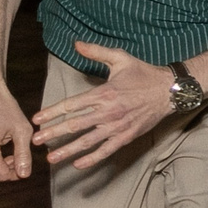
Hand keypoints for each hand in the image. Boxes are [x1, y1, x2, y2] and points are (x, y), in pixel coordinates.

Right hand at [0, 79, 33, 182]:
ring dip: (0, 168)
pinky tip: (4, 151)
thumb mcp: (22, 130)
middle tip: (20, 158)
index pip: (1, 176)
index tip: (26, 162)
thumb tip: (24, 175)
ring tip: (14, 153)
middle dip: (9, 172)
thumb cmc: (5, 107)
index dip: (17, 174)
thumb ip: (24, 154)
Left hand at [30, 42, 172, 169]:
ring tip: (51, 158)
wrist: (171, 91)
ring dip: (68, 150)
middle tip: (36, 141)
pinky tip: (78, 164)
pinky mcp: (127, 136)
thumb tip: (76, 43)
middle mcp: (109, 112)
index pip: (72, 105)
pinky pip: (107, 150)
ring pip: (88, 141)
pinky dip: (92, 158)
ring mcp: (118, 126)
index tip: (36, 120)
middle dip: (53, 134)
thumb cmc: (144, 74)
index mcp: (104, 93)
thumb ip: (96, 51)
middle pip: (75, 125)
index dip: (52, 113)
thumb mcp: (121, 58)